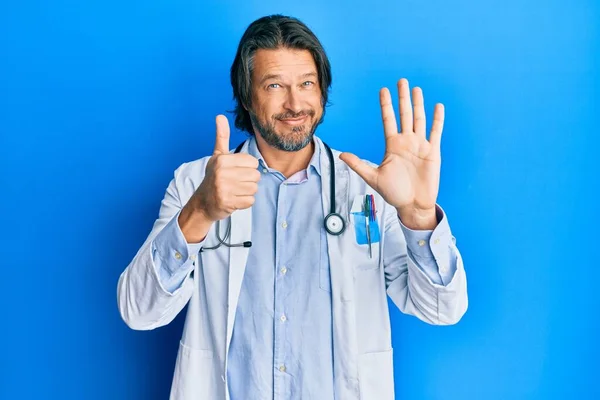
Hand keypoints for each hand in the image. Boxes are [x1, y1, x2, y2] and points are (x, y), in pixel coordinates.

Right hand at [179, 115, 259, 241]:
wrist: (203, 203)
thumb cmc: (214, 177)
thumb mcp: (217, 155)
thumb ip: (222, 136)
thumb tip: (220, 116)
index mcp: (222, 159)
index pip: (253, 162)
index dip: (247, 168)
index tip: (235, 171)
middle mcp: (221, 173)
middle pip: (256, 176)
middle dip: (248, 180)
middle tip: (235, 183)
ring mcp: (223, 188)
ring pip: (254, 188)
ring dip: (247, 191)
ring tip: (234, 191)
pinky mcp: (227, 202)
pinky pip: (250, 201)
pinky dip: (244, 202)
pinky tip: (234, 199)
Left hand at [339, 79, 443, 228]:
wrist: (412, 205)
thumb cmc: (394, 193)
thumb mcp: (373, 177)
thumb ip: (358, 164)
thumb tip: (341, 155)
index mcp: (392, 145)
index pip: (388, 120)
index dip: (386, 105)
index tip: (383, 90)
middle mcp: (406, 142)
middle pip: (404, 114)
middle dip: (402, 98)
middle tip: (401, 80)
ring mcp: (420, 145)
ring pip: (419, 119)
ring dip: (418, 104)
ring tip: (416, 89)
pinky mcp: (433, 152)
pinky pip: (435, 132)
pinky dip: (437, 119)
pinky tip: (437, 106)